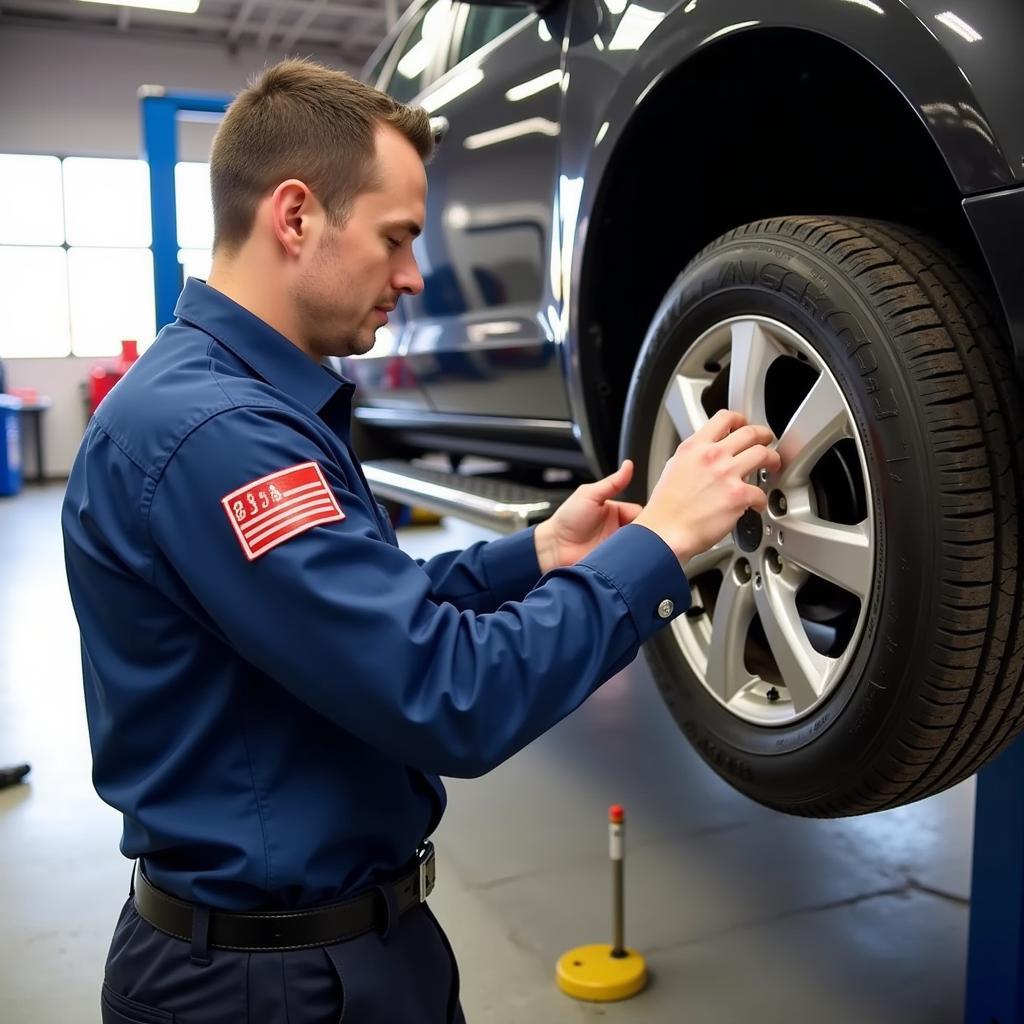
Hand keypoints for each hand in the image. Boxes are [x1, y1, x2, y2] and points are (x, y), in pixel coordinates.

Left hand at [533, 460, 642, 572]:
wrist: (553, 547)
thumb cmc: (567, 520)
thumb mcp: (590, 495)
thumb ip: (612, 483)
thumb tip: (628, 466)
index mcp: (615, 512)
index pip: (639, 511)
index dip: (642, 515)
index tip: (641, 519)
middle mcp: (618, 529)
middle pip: (641, 529)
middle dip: (641, 532)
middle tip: (634, 533)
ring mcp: (616, 546)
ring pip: (637, 547)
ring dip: (635, 546)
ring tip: (628, 545)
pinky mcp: (614, 562)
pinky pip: (629, 561)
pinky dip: (630, 559)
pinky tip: (625, 556)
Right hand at [634, 410, 780, 564]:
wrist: (666, 532)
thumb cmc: (666, 508)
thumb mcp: (674, 468)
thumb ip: (695, 456)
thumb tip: (708, 455)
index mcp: (694, 447)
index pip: (724, 418)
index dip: (740, 419)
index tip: (744, 425)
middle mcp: (712, 456)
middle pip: (750, 433)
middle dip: (764, 436)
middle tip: (766, 441)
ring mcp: (727, 474)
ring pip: (764, 455)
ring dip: (773, 460)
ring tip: (773, 465)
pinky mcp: (739, 496)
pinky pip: (761, 492)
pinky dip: (761, 500)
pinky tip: (756, 504)